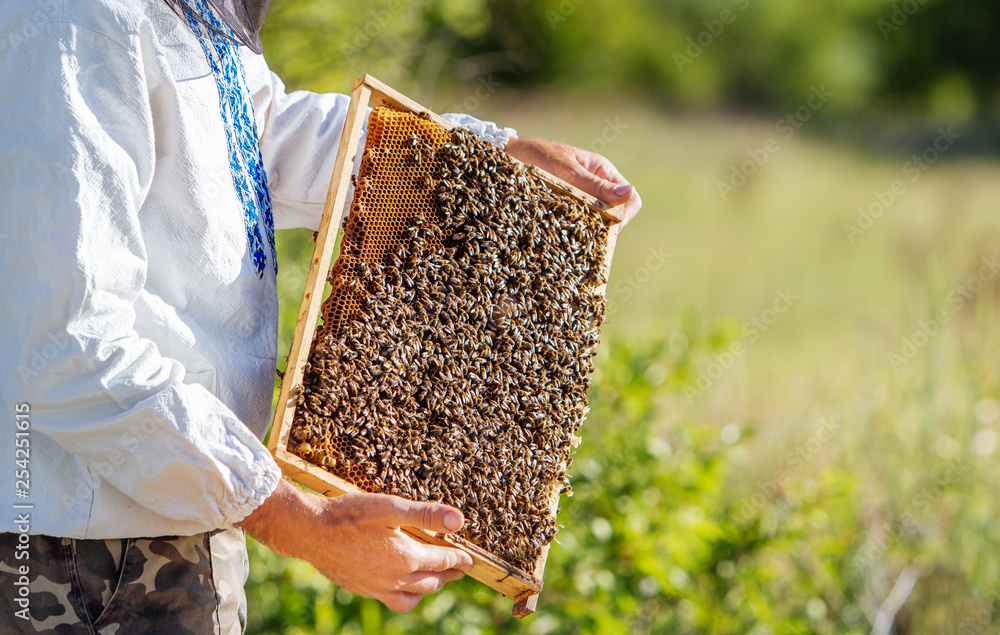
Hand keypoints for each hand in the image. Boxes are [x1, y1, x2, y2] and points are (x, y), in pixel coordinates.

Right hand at [238, 480, 473, 612]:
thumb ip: (426, 515)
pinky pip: (393, 600)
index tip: (469, 559)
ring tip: (434, 577)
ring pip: (413, 597)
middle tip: (458, 568)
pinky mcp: (362, 589)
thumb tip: (459, 520)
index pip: (442, 560)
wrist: (309, 531)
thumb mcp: (390, 507)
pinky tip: (402, 583)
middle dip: (448, 574)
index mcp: (406, 558)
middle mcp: (394, 578)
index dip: (459, 558)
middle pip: (431, 581)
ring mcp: (377, 587)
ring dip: (428, 587)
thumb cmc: (349, 514)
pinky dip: (406, 595)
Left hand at [505, 137, 641, 225]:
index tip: (607, 226)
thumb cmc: (536, 156)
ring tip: (569, 232)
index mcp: (602, 170)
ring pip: (596, 218)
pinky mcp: (566, 203)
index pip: (630, 198)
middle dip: (605, 224)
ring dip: (588, 227)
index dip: (624, 215)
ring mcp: (581, 194)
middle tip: (583, 231)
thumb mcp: (566, 171)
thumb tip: (629, 193)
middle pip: (615, 212)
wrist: (506, 154)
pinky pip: (578, 219)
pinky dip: (573, 227)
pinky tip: (561, 231)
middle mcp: (595, 183)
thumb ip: (595, 185)